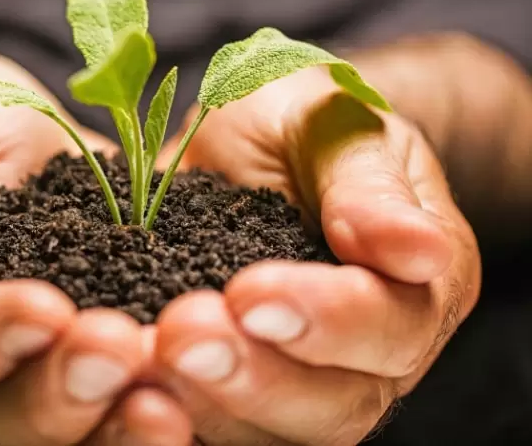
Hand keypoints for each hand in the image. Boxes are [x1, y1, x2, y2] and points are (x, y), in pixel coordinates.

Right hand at [0, 49, 191, 445]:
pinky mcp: (68, 381)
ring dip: (101, 428)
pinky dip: (135, 421)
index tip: (44, 311)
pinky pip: (95, 420)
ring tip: (165, 404)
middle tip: (117, 353)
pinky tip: (188, 406)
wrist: (14, 132)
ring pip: (37, 439)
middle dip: (48, 393)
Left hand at [153, 67, 480, 444]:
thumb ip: (369, 183)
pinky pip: (210, 417)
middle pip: (333, 405)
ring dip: (203, 401)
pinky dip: (165, 407)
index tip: (252, 291)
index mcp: (416, 286)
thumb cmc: (307, 124)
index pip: (391, 326)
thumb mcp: (336, 126)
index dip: (328, 319)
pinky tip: (122, 374)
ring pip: (267, 430)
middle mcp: (369, 355)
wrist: (259, 144)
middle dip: (256, 377)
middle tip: (182, 334)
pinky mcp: (236, 387)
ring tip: (140, 357)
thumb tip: (414, 249)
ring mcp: (301, 380)